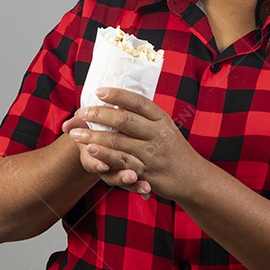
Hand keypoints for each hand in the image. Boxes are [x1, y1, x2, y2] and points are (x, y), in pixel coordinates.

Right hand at [61, 114, 152, 196]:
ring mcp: (118, 172)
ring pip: (125, 182)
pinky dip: (142, 188)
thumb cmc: (95, 128)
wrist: (101, 138)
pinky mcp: (131, 174)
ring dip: (134, 185)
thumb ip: (77, 124)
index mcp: (92, 156)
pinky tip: (149, 191)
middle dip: (121, 177)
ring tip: (145, 187)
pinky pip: (137, 185)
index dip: (96, 164)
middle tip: (131, 176)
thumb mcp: (86, 125)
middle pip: (111, 176)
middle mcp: (105, 167)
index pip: (92, 163)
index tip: (103, 165)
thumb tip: (67, 125)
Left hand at [65, 87, 204, 200]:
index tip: (98, 91)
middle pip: (124, 119)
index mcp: (162, 119)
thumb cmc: (174, 150)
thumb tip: (117, 105)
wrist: (194, 178)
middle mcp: (158, 134)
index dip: (117, 95)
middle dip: (98, 114)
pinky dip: (104, 156)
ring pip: (118, 141)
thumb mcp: (165, 128)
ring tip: (75, 133)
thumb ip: (144, 118)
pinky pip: (121, 162)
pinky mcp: (146, 171)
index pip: (138, 101)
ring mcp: (152, 153)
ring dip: (94, 136)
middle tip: (80, 112)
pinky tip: (90, 151)